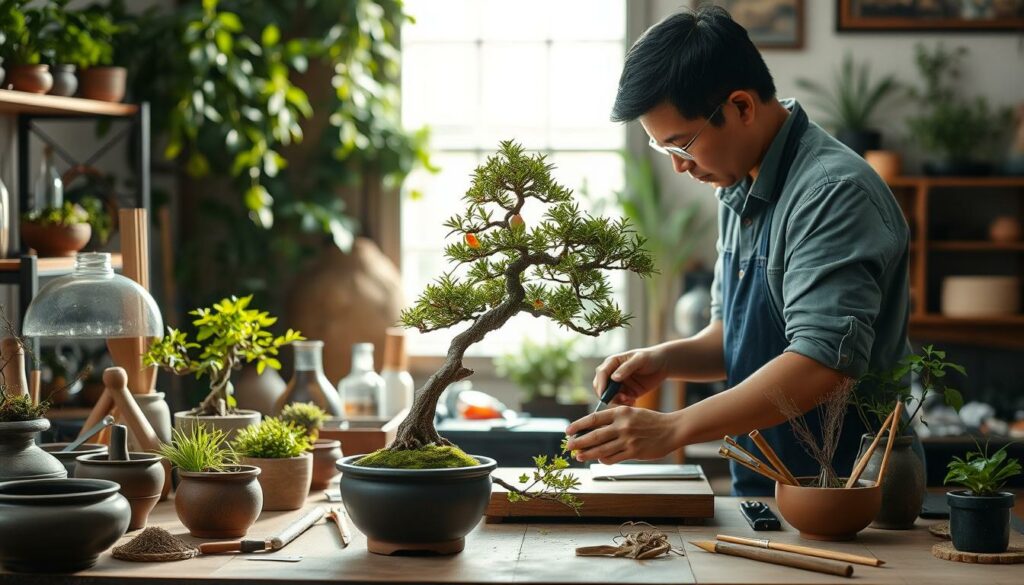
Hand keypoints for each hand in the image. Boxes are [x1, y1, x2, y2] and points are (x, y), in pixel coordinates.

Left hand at [564, 407, 680, 463]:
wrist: (672, 429)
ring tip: (578, 456)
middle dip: (578, 442)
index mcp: (620, 412)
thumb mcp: (632, 412)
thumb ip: (615, 418)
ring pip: (601, 449)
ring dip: (587, 454)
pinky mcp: (634, 452)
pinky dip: (603, 460)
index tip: (568, 431)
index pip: (593, 418)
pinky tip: (598, 459)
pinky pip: (613, 458)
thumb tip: (593, 428)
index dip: (578, 425)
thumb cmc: (651, 421)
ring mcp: (628, 439)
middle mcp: (622, 425)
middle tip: (568, 446)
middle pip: (594, 435)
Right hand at [593, 348, 667, 405]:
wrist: (663, 364)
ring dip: (617, 401)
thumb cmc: (650, 357)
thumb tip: (613, 378)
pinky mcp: (627, 393)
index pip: (601, 373)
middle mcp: (613, 374)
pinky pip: (621, 401)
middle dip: (607, 395)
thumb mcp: (640, 359)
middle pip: (602, 386)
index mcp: (613, 362)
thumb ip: (627, 368)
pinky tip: (634, 402)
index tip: (604, 395)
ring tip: (629, 400)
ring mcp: (620, 384)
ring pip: (611, 396)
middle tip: (620, 399)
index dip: (601, 384)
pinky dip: (624, 404)